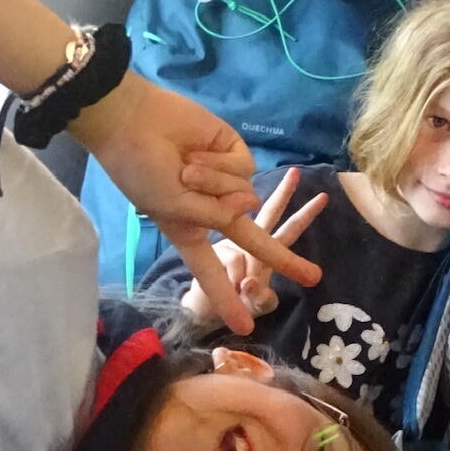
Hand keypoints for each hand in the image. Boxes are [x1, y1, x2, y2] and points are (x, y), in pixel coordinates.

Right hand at [70, 73, 321, 333]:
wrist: (134, 122)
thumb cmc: (143, 172)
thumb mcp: (174, 210)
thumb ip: (216, 216)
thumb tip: (251, 204)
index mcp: (191, 231)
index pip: (212, 273)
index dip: (227, 300)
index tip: (245, 328)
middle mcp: (213, 211)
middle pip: (256, 241)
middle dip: (285, 260)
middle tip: (315, 278)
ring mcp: (227, 183)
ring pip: (244, 198)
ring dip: (212, 183)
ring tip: (184, 167)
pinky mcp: (237, 155)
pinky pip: (244, 172)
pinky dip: (220, 164)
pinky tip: (198, 151)